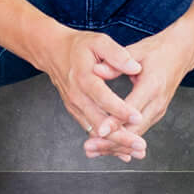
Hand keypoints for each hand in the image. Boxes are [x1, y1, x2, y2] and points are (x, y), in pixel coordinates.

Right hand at [37, 29, 145, 157]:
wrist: (53, 52)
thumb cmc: (79, 46)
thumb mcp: (99, 41)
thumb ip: (117, 54)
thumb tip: (134, 66)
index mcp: (84, 77)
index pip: (103, 97)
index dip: (120, 109)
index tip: (137, 116)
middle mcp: (77, 96)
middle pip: (99, 122)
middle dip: (121, 136)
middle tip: (140, 145)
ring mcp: (75, 106)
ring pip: (95, 131)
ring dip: (115, 144)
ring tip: (136, 151)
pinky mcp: (75, 112)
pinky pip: (91, 131)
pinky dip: (106, 142)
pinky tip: (122, 151)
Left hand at [82, 28, 193, 161]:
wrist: (180, 53)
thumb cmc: (158, 50)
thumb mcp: (136, 51)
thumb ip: (116, 63)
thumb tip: (95, 70)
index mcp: (152, 86)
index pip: (132, 110)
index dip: (115, 122)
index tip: (100, 131)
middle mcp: (157, 103)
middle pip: (134, 130)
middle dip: (110, 142)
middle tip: (89, 147)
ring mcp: (158, 111)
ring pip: (135, 136)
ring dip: (114, 145)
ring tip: (92, 150)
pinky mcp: (155, 114)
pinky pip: (138, 131)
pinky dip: (122, 141)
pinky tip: (105, 147)